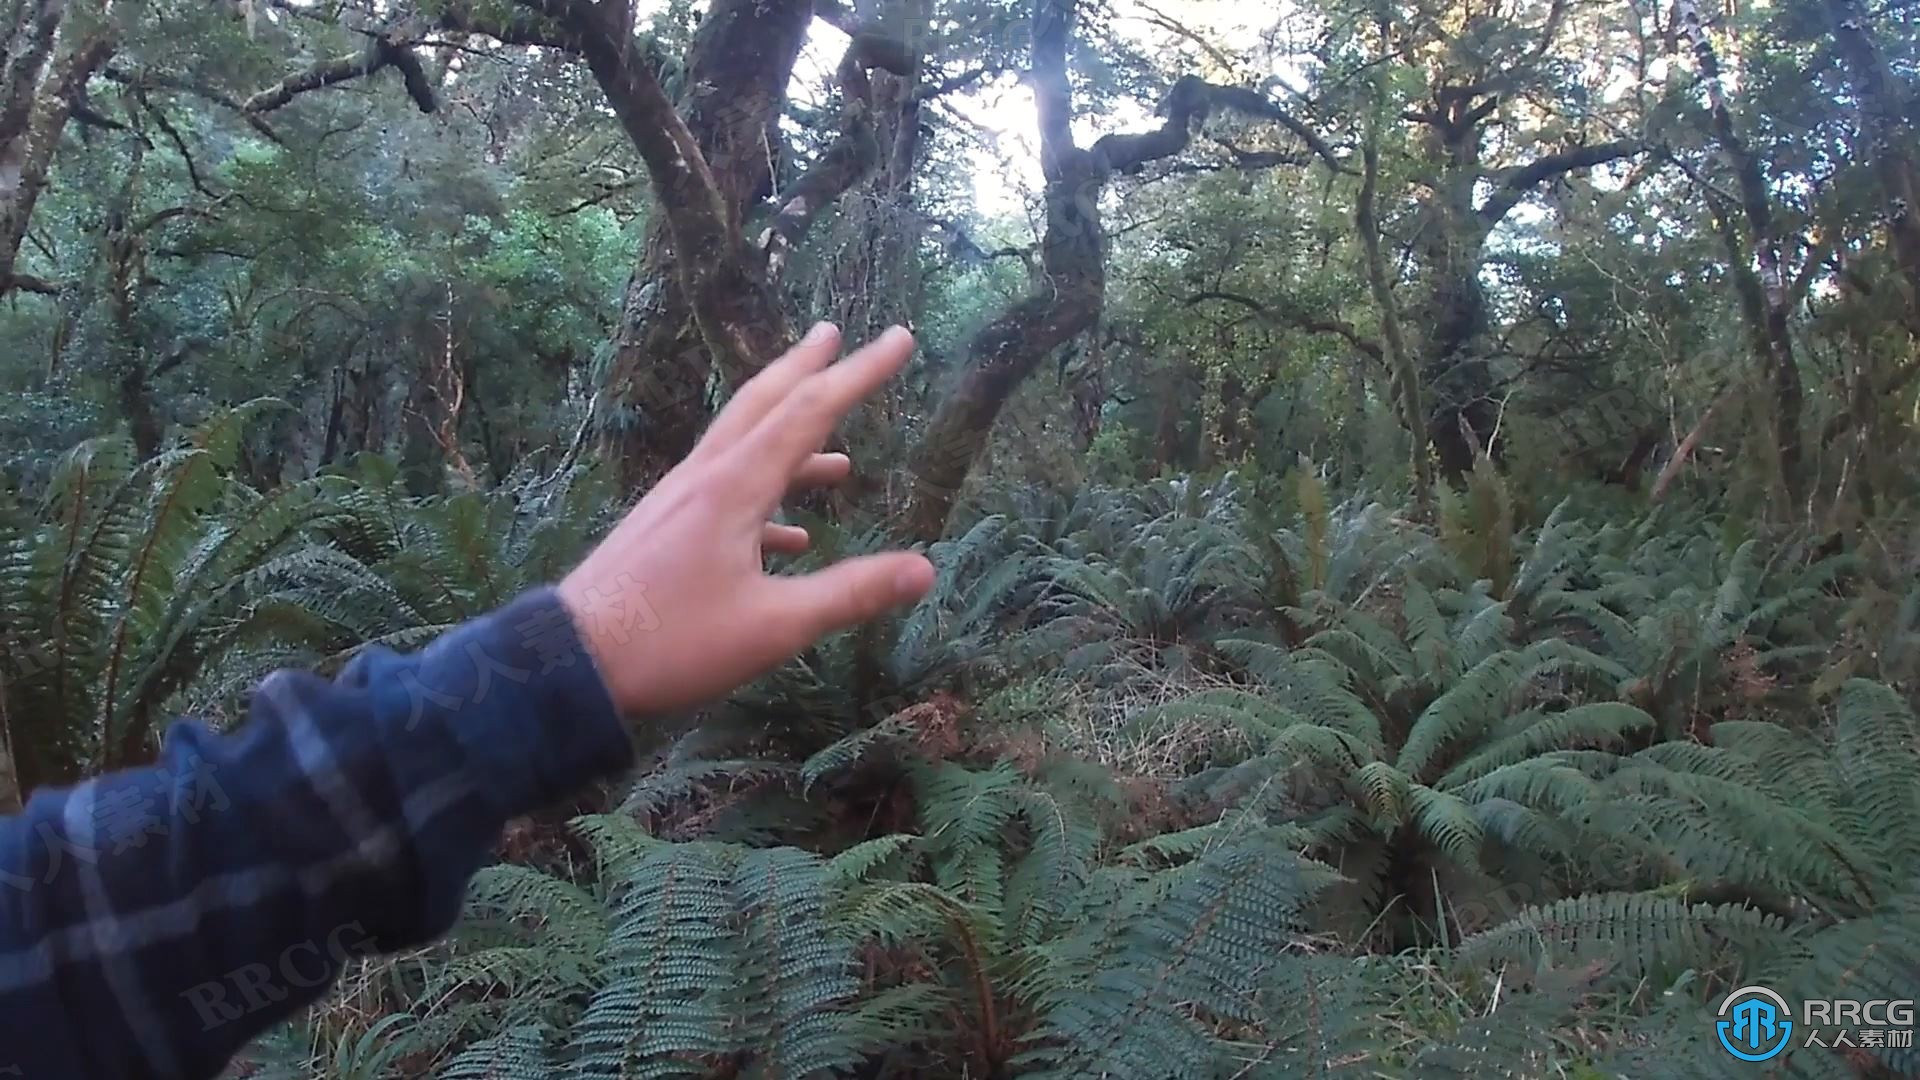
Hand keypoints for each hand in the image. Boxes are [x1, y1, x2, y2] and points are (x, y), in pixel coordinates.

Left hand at [556, 323, 935, 715]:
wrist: (573, 663)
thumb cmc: (673, 642)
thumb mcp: (774, 626)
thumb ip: (850, 594)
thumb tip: (925, 570)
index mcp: (735, 487)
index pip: (810, 411)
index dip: (860, 374)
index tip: (898, 338)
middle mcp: (706, 478)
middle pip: (763, 404)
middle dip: (804, 370)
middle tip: (833, 334)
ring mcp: (680, 501)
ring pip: (743, 447)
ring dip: (789, 438)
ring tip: (839, 456)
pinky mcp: (665, 529)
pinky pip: (725, 494)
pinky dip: (766, 500)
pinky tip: (792, 540)